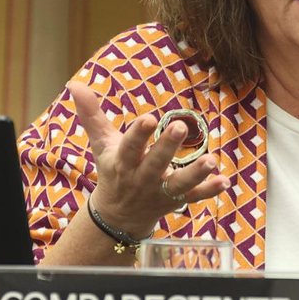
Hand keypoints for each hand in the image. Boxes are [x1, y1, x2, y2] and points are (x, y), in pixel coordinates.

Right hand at [68, 81, 229, 236]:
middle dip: (166, 147)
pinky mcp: (177, 201)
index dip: (138, 134)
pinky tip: (225, 181)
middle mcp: (142, 178)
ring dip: (196, 173)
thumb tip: (73, 84)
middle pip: (155, 164)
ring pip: (179, 184)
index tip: (147, 118)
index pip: (129, 147)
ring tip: (211, 161)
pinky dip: (210, 190)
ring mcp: (161, 192)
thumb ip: (91, 114)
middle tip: (179, 126)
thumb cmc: (112, 170)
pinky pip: (195, 197)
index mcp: (123, 163)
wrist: (117, 216)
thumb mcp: (100, 144)